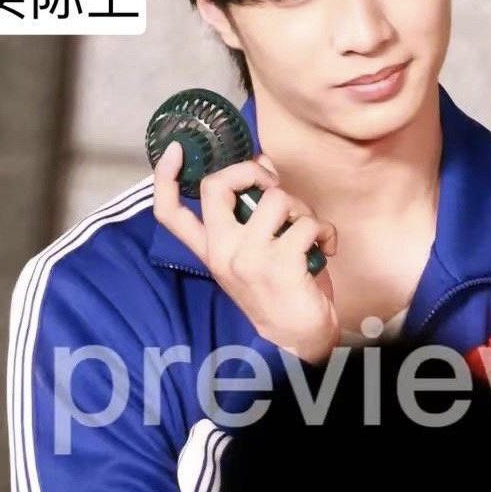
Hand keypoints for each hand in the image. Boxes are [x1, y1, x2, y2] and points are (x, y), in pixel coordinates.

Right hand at [153, 145, 339, 363]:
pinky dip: (325, 232)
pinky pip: (308, 223)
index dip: (165, 176)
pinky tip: (324, 249)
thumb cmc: (279, 294)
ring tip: (307, 231)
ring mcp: (249, 258)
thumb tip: (262, 166)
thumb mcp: (254, 255)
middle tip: (270, 184)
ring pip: (276, 198)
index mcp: (211, 251)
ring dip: (301, 208)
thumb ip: (252, 215)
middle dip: (249, 170)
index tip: (178, 150)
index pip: (170, 213)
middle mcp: (223, 253)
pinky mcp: (281, 263)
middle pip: (217, 187)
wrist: (296, 341)